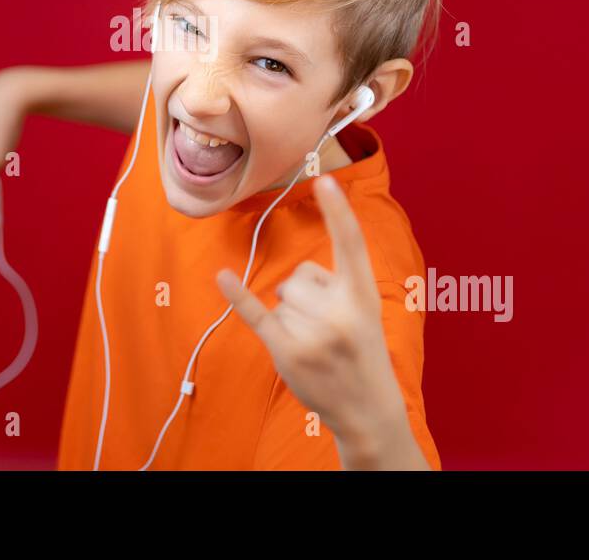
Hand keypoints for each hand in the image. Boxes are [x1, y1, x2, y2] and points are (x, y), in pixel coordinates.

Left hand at [216, 174, 409, 466]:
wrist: (367, 409)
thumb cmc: (361, 351)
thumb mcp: (363, 312)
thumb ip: (336, 286)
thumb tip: (296, 279)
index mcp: (363, 296)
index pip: (351, 243)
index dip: (338, 210)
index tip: (324, 178)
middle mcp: (340, 312)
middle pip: (299, 276)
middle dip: (307, 297)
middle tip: (329, 329)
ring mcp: (313, 333)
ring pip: (281, 298)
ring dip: (291, 317)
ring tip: (316, 344)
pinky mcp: (287, 351)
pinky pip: (256, 314)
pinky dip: (237, 296)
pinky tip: (222, 277)